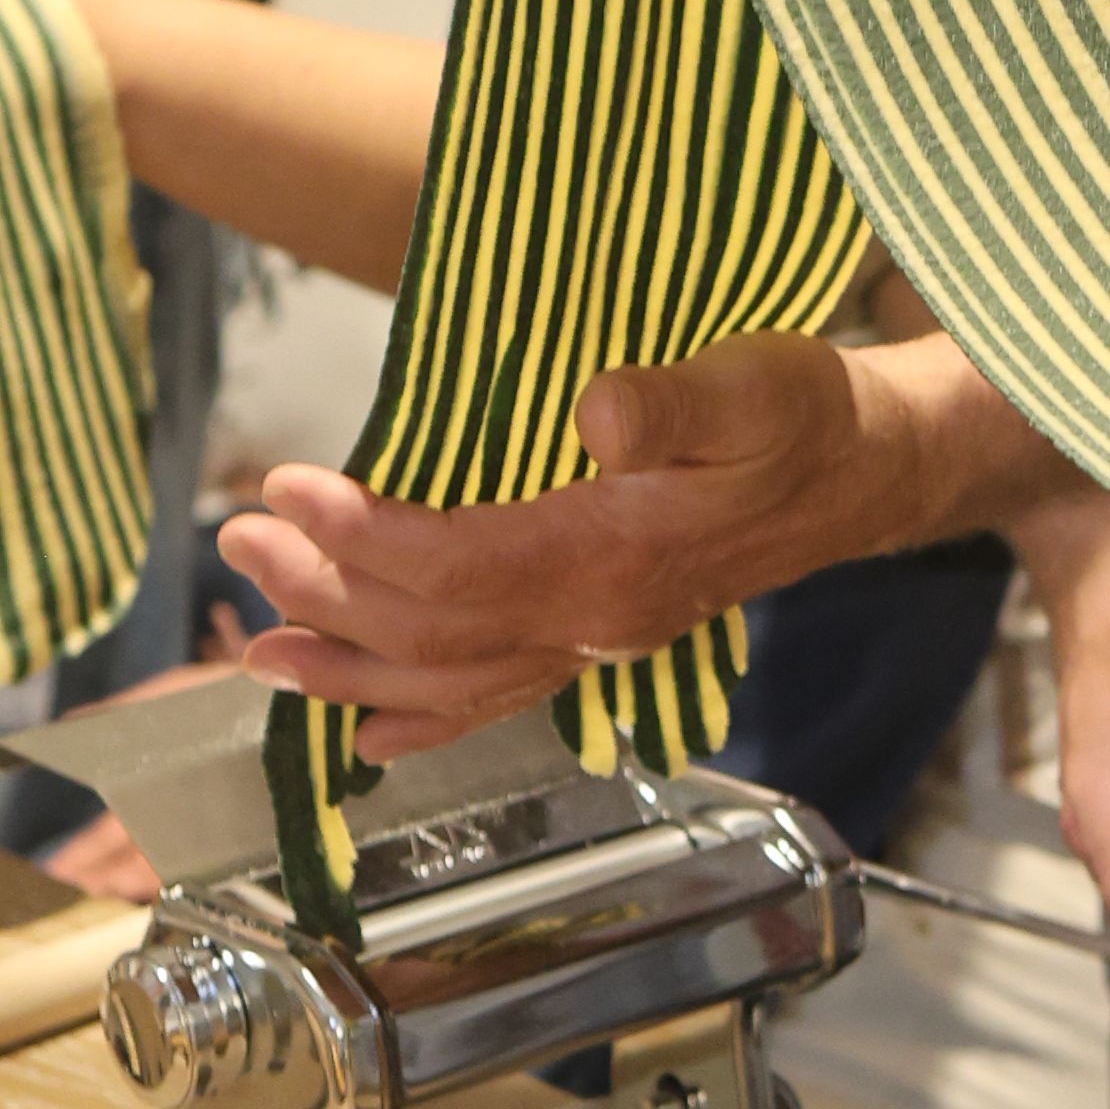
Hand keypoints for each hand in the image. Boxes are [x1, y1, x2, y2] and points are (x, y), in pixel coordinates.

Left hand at [218, 327, 921, 756]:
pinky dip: (418, 717)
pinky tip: (364, 724)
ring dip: (345, 665)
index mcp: (620, 561)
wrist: (870, 472)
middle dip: (323, 593)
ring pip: (447, 681)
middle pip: (432, 632)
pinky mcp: (598, 638)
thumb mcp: (759, 384)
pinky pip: (493, 699)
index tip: (289, 489)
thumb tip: (596, 412)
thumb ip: (676, 400)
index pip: (461, 569)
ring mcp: (595, 643)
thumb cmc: (810, 417)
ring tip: (257, 643)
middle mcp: (597, 623)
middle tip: (239, 536)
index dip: (365, 539)